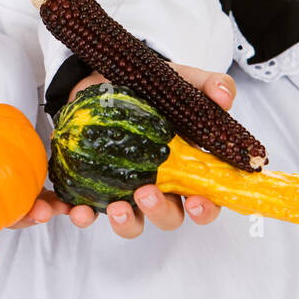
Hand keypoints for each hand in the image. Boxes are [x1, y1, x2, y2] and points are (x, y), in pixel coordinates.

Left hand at [52, 66, 236, 237]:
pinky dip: (81, 215)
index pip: (204, 200)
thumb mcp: (181, 81)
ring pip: (130, 222)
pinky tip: (74, 210)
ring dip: (125, 222)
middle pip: (167, 216)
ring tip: (114, 208)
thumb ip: (207, 85)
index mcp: (186, 169)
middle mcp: (159, 187)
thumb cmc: (152, 89)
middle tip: (146, 194)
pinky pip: (88, 210)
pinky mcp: (93, 186)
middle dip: (159, 212)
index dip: (204, 208)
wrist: (106, 76)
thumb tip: (224, 97)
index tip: (197, 203)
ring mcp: (126, 190)